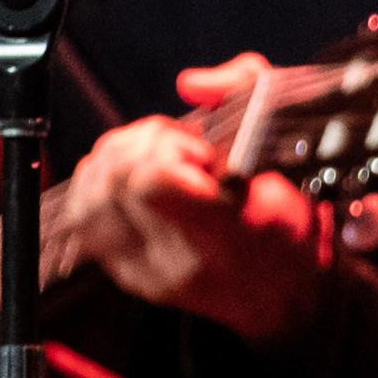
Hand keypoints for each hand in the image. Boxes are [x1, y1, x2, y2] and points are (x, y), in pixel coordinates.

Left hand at [70, 87, 328, 350]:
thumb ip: (248, 92)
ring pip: (90, 193)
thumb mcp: (295, 151)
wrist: (280, 293)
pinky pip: (82, 213)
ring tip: (161, 162)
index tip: (203, 155)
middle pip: (115, 179)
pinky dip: (101, 181)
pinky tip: (135, 177)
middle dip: (148, 145)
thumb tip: (190, 84)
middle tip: (185, 154)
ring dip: (121, 159)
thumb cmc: (288, 227)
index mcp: (222, 238)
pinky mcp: (120, 271)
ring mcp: (140, 271)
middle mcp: (172, 262)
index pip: (151, 182)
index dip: (170, 150)